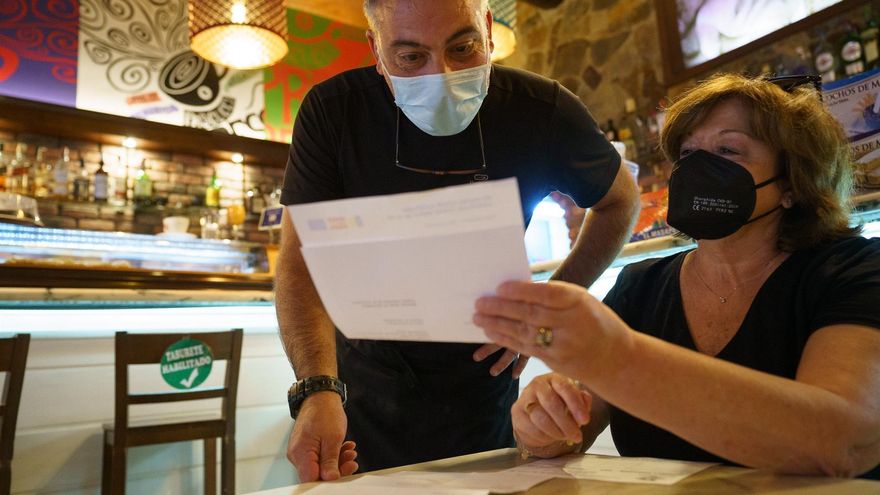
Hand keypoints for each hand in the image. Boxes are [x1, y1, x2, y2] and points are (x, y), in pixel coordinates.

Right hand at [287, 391, 357, 481]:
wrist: (320, 394)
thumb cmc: (324, 411)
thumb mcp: (333, 438)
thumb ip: (330, 461)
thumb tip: (331, 479)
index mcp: (301, 453)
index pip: (311, 479)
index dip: (327, 481)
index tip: (342, 475)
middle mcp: (297, 454)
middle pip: (316, 473)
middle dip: (336, 469)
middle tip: (351, 462)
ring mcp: (301, 449)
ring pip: (319, 465)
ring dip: (337, 461)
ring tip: (350, 453)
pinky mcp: (306, 445)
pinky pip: (319, 456)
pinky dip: (332, 454)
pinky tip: (344, 448)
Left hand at [473, 280, 631, 379]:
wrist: (616, 357)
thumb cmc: (595, 320)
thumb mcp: (582, 300)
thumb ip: (555, 295)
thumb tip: (521, 288)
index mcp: (578, 302)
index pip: (545, 294)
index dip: (521, 291)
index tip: (500, 287)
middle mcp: (571, 324)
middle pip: (530, 314)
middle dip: (502, 308)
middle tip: (480, 302)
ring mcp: (563, 345)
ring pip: (524, 333)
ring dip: (498, 325)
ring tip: (478, 317)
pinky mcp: (555, 361)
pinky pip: (526, 349)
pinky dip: (506, 340)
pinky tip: (491, 333)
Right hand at [513, 372, 590, 457]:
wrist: (538, 414)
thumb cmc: (560, 404)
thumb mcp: (574, 401)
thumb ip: (582, 400)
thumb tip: (586, 400)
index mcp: (554, 378)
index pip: (564, 387)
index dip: (576, 405)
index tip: (586, 421)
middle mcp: (537, 384)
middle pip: (551, 403)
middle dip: (566, 423)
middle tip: (577, 436)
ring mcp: (525, 397)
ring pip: (541, 418)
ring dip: (556, 432)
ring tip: (566, 437)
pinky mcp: (516, 412)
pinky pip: (531, 428)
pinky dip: (545, 437)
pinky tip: (552, 437)